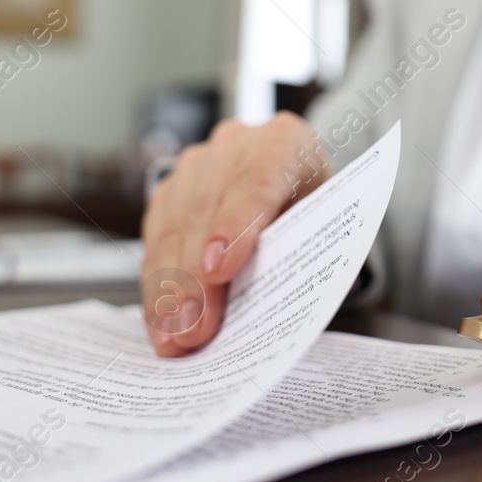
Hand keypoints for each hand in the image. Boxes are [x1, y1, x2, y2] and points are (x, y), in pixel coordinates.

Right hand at [139, 113, 328, 356]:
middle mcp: (235, 146)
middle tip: (193, 330)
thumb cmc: (313, 209)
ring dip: (169, 287)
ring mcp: (197, 165)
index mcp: (285, 144)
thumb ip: (306, 256)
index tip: (217, 270)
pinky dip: (157, 283)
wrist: (295, 179)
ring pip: (173, 225)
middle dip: (195, 278)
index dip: (234, 226)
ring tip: (173, 336)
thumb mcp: (326, 226)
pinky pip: (155, 237)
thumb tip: (279, 314)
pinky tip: (160, 319)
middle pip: (206, 211)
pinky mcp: (170, 190)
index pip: (256, 181)